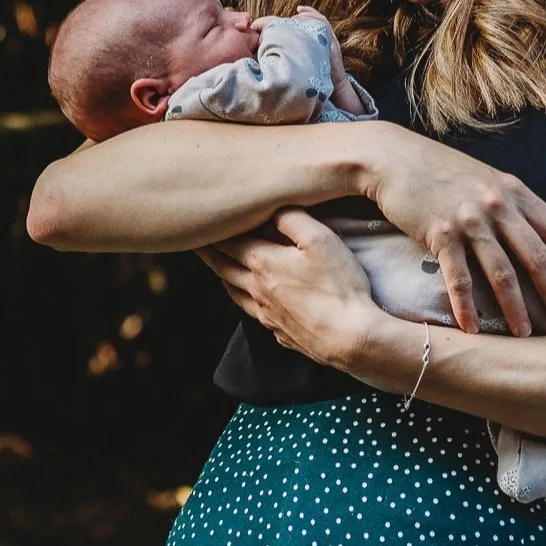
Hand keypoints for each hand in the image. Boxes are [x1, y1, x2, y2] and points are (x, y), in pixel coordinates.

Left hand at [198, 208, 387, 365]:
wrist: (350, 338)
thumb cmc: (338, 286)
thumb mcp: (320, 240)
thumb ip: (293, 218)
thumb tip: (273, 207)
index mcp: (262, 263)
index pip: (227, 243)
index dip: (212, 232)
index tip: (199, 222)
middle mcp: (256, 290)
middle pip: (223, 268)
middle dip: (209, 253)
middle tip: (196, 243)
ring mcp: (266, 314)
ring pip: (235, 292)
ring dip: (224, 277)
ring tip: (219, 267)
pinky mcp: (280, 332)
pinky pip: (254, 313)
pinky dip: (244, 300)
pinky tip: (250, 300)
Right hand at [361, 126, 545, 335]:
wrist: (394, 157)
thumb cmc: (438, 170)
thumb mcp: (483, 178)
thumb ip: (507, 202)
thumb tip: (528, 233)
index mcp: (513, 190)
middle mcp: (497, 205)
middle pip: (536, 255)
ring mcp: (470, 220)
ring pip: (502, 272)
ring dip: (515, 307)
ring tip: (523, 334)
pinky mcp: (440, 234)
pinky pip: (459, 278)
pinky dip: (467, 307)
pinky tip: (472, 328)